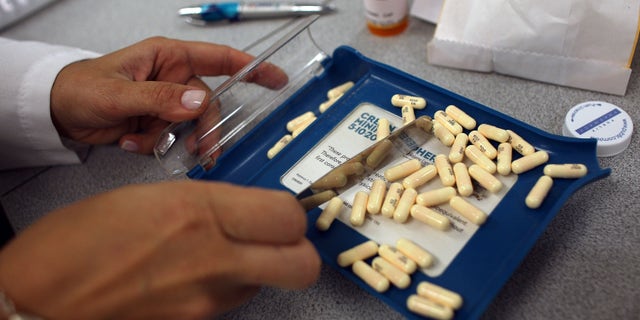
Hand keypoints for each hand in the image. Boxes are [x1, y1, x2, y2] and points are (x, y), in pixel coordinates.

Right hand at [0, 181, 318, 318]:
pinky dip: (228, 287)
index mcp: (198, 213)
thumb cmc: (75, 243)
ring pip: (268, 284)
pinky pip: (233, 302)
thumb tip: (242, 208)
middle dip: (297, 249)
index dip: (289, 211)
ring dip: (259, 267)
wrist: (38, 301)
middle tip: (277, 235)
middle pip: (302, 264)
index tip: (278, 207)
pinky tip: (196, 273)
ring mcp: (206, 301)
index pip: (287, 215)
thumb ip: (206, 202)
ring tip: (220, 252)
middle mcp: (211, 260)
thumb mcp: (149, 197)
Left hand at [50, 36, 287, 153]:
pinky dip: (154, 146)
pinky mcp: (157, 123)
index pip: (219, 58)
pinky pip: (172, 139)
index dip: (251, 67)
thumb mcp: (117, 92)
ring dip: (174, 141)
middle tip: (203, 152)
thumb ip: (158, 98)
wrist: (56, 112)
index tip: (276, 79)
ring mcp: (166, 102)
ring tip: (150, 145)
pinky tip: (129, 142)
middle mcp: (172, 78)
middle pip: (208, 106)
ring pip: (191, 126)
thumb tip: (199, 103)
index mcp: (168, 58)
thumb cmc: (80, 87)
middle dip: (204, 130)